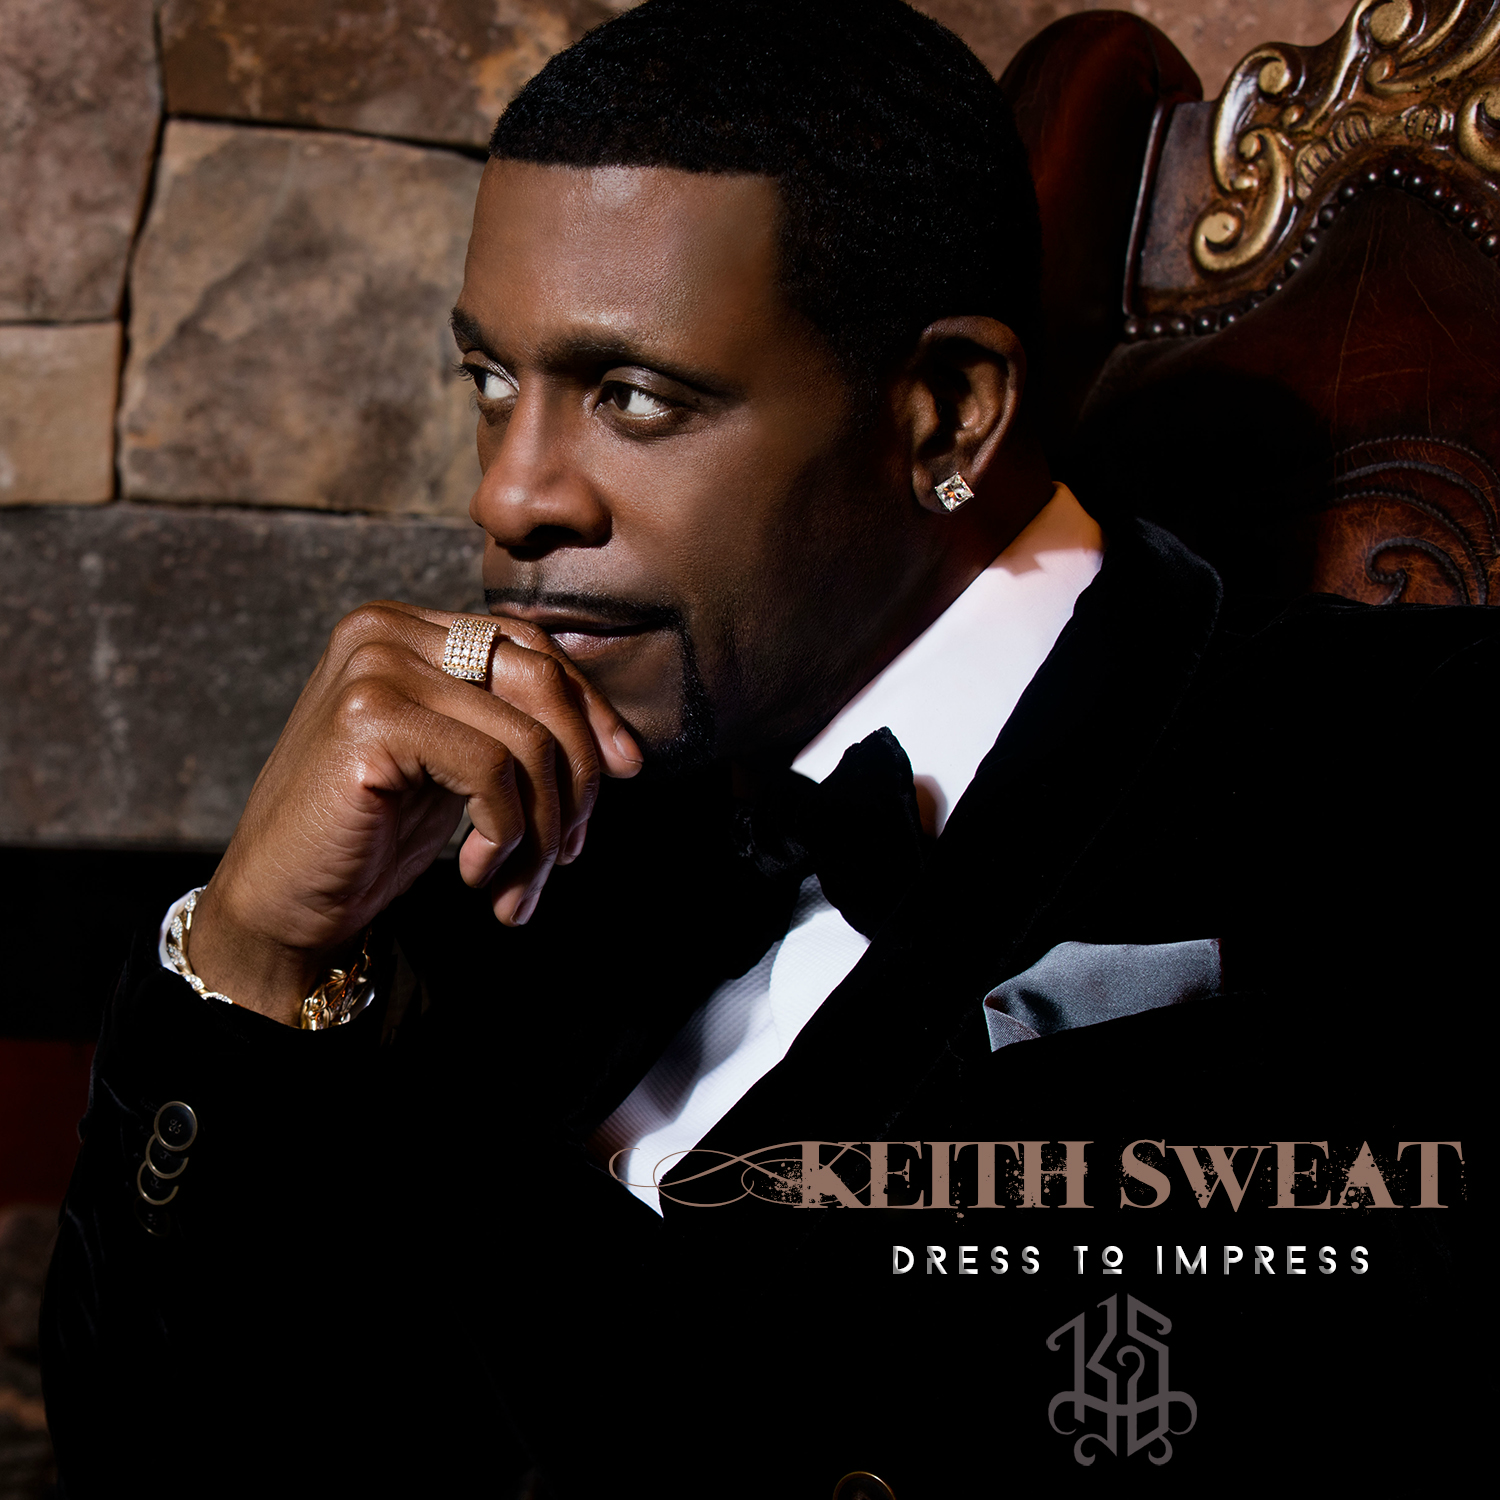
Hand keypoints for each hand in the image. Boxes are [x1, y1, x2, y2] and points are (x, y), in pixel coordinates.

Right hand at [188, 602, 641, 1023]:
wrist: (281, 904)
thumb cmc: (370, 838)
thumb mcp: (456, 767)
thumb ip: (516, 731)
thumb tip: (622, 749)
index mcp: (408, 627)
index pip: (534, 648)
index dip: (590, 709)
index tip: (626, 771)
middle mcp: (387, 629)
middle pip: (543, 684)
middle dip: (577, 778)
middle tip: (567, 856)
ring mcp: (375, 666)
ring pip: (527, 740)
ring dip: (541, 832)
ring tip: (516, 888)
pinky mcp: (370, 718)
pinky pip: (493, 772)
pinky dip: (505, 836)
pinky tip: (475, 873)